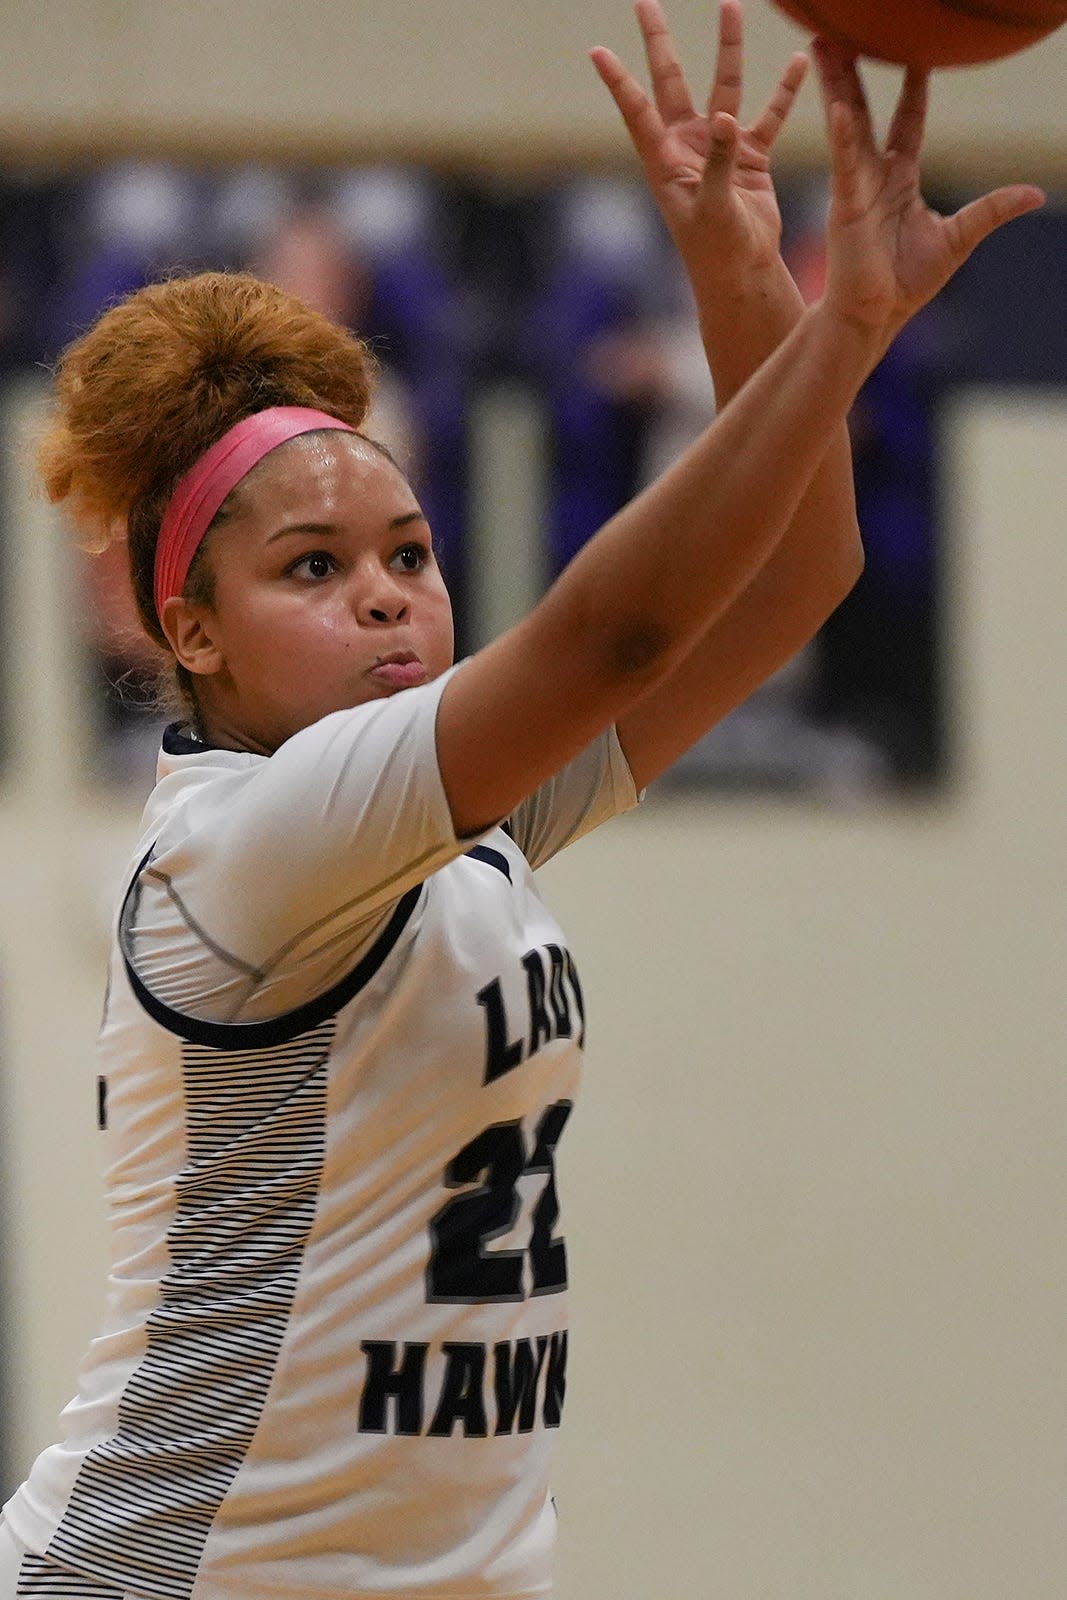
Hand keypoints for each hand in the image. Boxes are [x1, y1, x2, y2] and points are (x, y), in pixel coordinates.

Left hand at [590, 0, 808, 284]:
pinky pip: (769, 114)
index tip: (597, 52)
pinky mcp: (751, 156)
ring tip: (731, 7)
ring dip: (728, 49)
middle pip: (671, 82)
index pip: (637, 111)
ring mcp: (719, 146)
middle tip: (644, 3)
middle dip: (659, 42)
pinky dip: (784, 90)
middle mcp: (687, 145)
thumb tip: (725, 119)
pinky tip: (799, 63)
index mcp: (664, 160)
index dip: (618, 82)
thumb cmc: (715, 250)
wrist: (742, 272)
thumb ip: (718, 162)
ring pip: (724, 86)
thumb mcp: (712, 207)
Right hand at [815, 41, 1044, 340]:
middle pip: (866, 111)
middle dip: (855, 74)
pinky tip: (839, 107)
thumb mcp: (959, 238)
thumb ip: (991, 210)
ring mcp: (855, 187)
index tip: (919, 56)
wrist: (875, 316)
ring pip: (847, 125)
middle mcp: (873, 176)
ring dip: (836, 87)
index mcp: (899, 180)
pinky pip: (844, 164)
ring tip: (823, 48)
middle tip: (844, 37)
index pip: (907, 122)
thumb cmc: (907, 284)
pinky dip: (842, 136)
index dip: (913, 88)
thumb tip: (1034, 194)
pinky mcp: (844, 206)